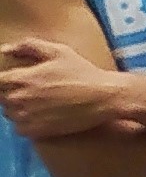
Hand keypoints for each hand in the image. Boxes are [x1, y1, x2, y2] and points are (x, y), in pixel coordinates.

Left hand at [0, 42, 133, 139]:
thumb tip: (4, 50)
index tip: (18, 81)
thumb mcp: (58, 51)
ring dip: (19, 109)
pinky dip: (26, 124)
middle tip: (34, 92)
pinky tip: (41, 116)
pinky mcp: (38, 131)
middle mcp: (21, 98)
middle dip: (13, 94)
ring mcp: (28, 116)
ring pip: (10, 114)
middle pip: (2, 98)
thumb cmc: (83, 72)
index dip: (6, 81)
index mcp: (23, 78)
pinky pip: (19, 129)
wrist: (104, 98)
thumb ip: (28, 46)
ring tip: (39, 104)